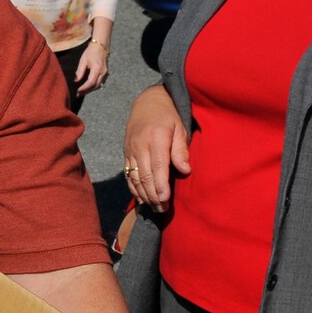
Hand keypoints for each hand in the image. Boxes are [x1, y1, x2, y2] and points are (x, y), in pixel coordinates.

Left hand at [73, 39, 110, 94]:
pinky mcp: (106, 74)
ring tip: (82, 92)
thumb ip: (80, 71)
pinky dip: (94, 86)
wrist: (101, 46)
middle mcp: (103, 72)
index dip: (84, 88)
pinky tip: (88, 87)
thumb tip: (76, 81)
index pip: (91, 82)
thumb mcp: (83, 60)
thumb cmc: (91, 52)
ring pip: (99, 85)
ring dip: (90, 90)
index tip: (77, 91)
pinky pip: (101, 83)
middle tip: (78, 95)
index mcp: (97, 69)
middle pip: (95, 86)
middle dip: (87, 91)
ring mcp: (106, 73)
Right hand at [122, 84, 190, 211]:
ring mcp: (130, 150)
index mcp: (155, 138)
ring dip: (144, 195)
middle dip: (153, 195)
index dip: (161, 185)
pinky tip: (143, 199)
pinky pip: (128, 175)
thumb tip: (185, 170)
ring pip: (134, 178)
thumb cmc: (168, 116)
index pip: (157, 166)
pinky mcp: (126, 154)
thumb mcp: (180, 128)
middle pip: (144, 176)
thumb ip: (181, 149)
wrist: (147, 102)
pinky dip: (134, 189)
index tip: (166, 200)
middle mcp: (140, 145)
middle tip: (163, 210)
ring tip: (155, 208)